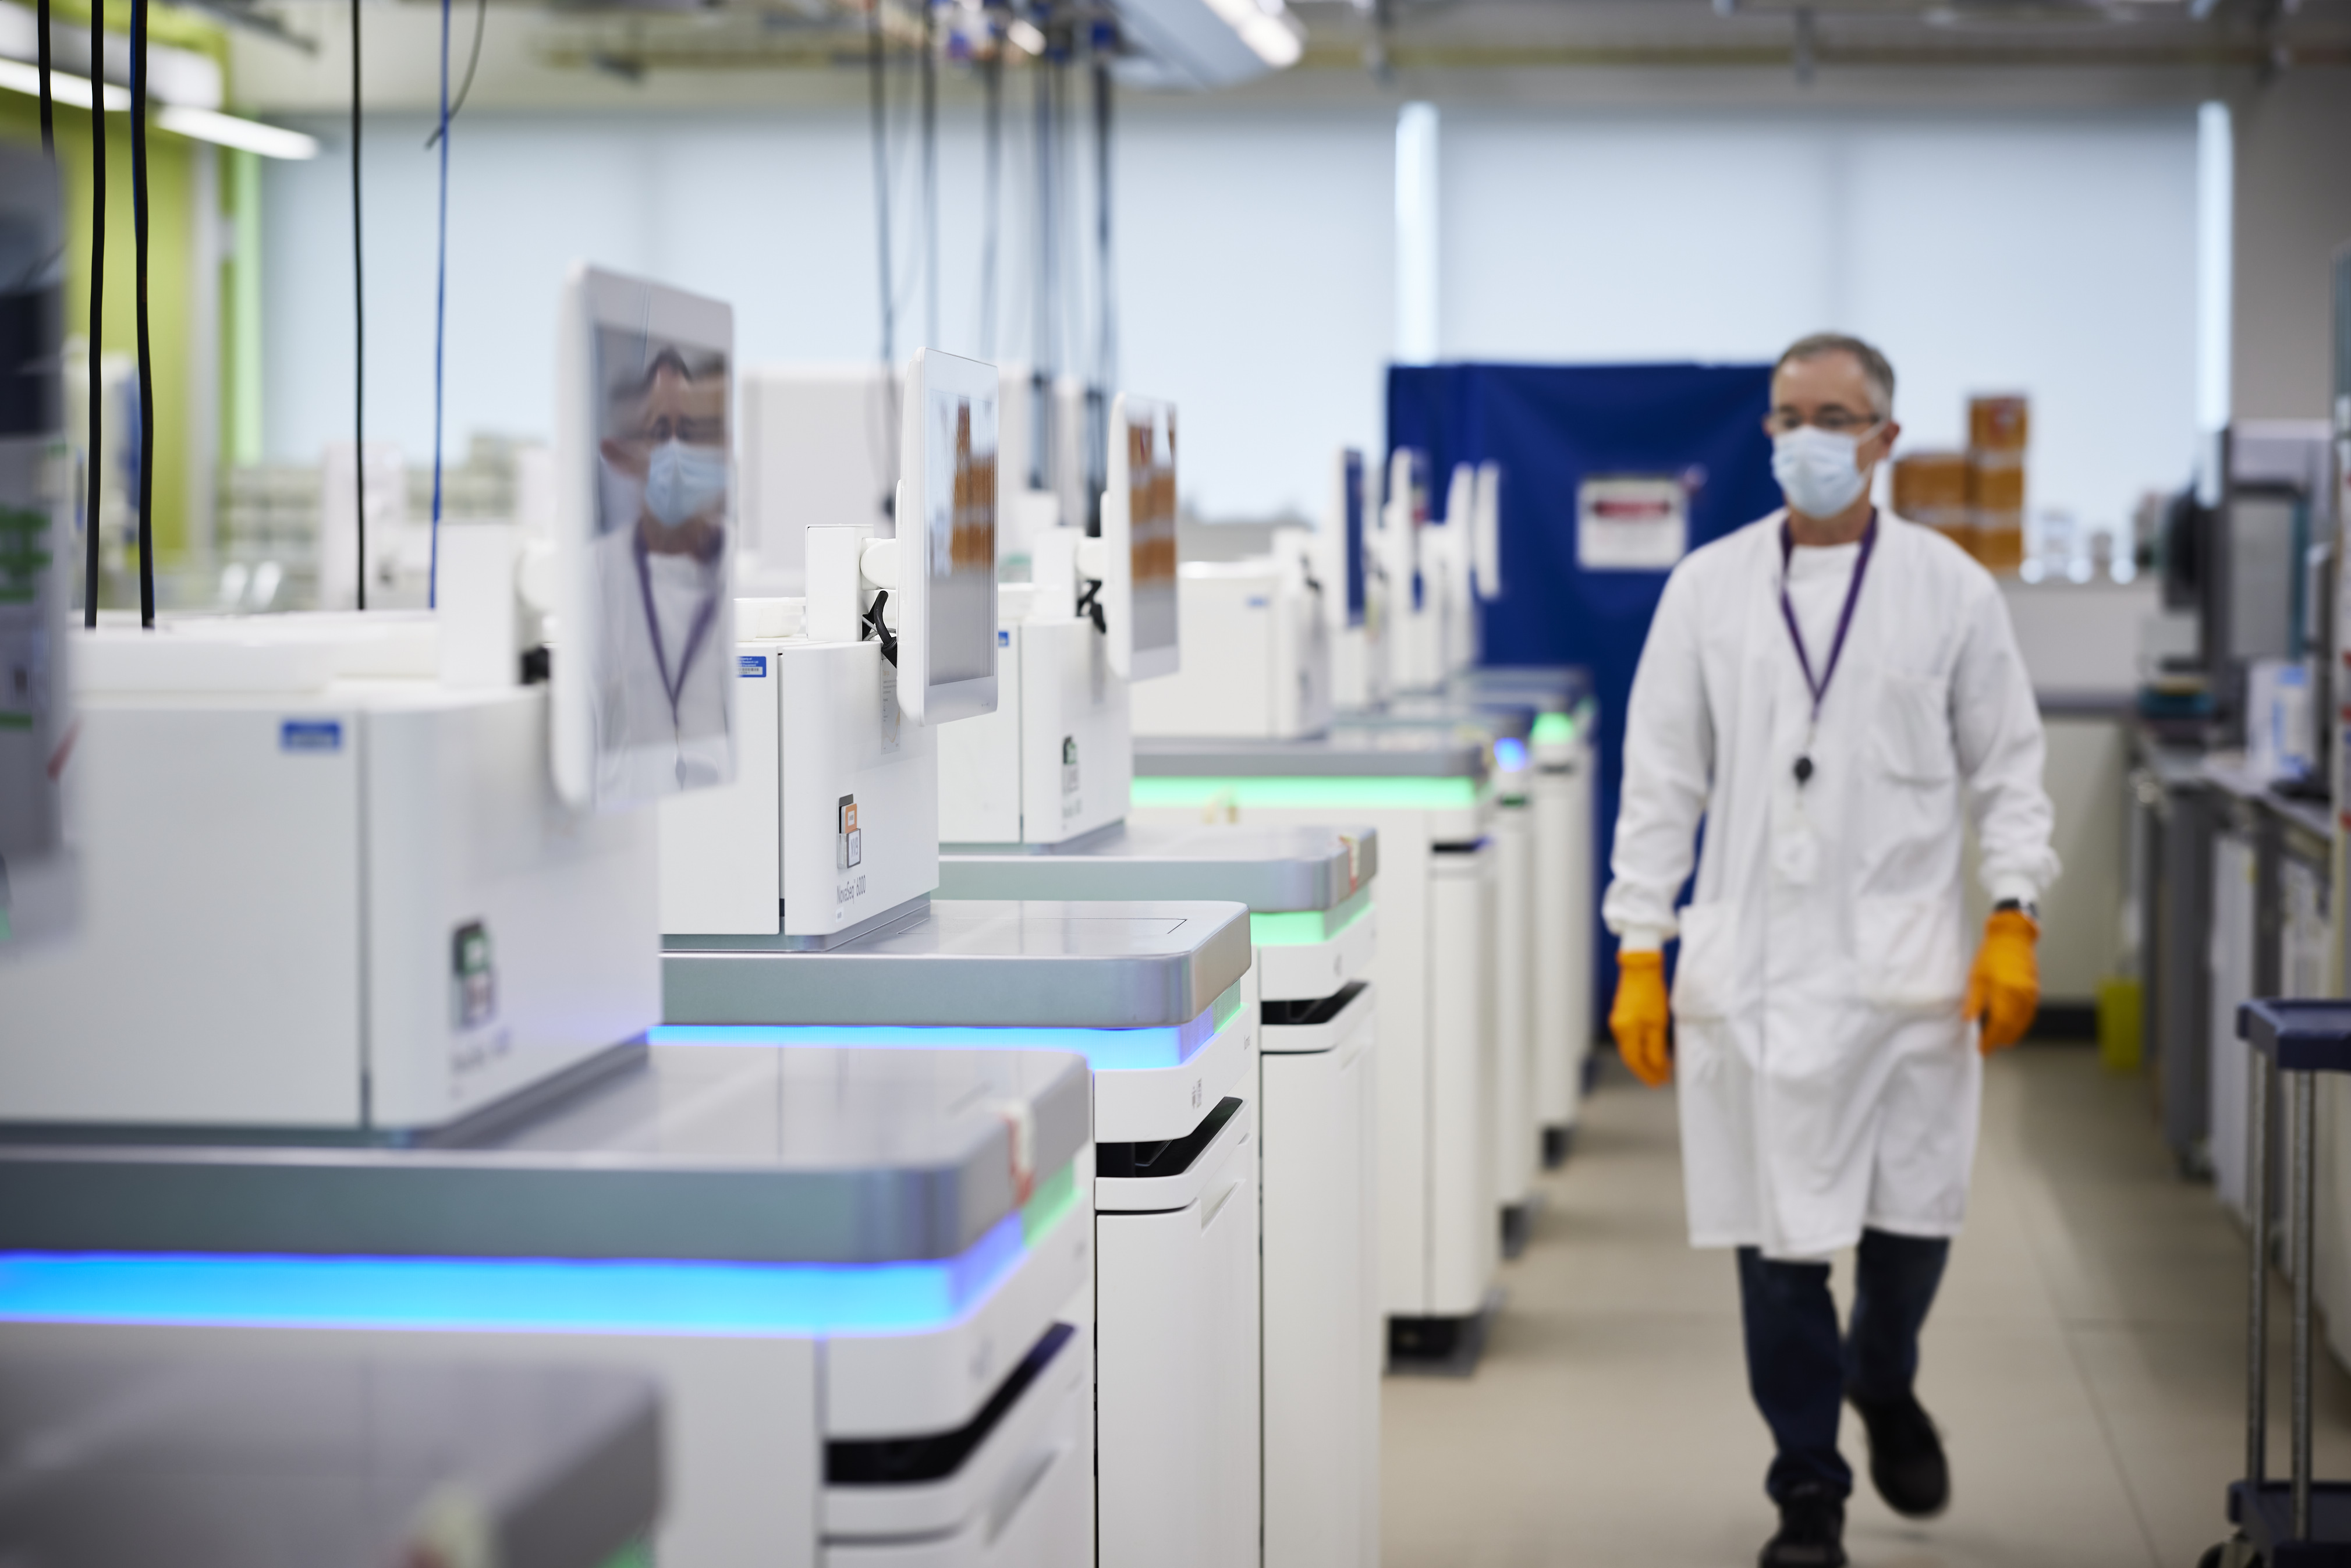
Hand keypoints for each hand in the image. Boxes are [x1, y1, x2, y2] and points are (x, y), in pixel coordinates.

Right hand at [1611, 950, 1672, 1086]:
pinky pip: (1630, 1039)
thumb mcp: (1658, 1023)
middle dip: (1647, 1069)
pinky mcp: (1621, 1016)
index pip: (1635, 1061)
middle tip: (1662, 1079)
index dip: (1648, 1074)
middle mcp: (1618, 1029)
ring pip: (1631, 1048)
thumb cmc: (1651, 993)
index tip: (1660, 1083)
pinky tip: (1653, 1049)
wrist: (1641, 968)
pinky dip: (1641, 1047)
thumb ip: (1656, 1048)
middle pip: (1631, 1057)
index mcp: (1626, 1032)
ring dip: (1645, 1059)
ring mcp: (1617, 1022)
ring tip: (1662, 1066)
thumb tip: (1658, 1067)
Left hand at [1965, 908, 2039, 1052]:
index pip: (1999, 1025)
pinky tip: (2010, 1028)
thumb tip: (1968, 1020)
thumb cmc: (1992, 954)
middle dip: (1999, 1040)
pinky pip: (2029, 1016)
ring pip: (2023, 1024)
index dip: (1990, 1040)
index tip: (1981, 1048)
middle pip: (2012, 1028)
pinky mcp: (2035, 992)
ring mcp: (2031, 995)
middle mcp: (2022, 996)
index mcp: (2006, 992)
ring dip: (2010, 1035)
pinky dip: (2020, 1026)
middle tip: (1986, 1047)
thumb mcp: (1976, 977)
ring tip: (1996, 1041)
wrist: (2013, 938)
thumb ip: (1974, 1001)